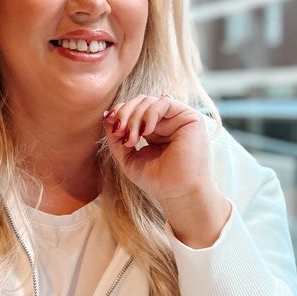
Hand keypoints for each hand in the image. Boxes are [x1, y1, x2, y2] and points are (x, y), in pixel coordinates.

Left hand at [104, 95, 230, 247]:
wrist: (177, 194)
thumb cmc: (156, 180)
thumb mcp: (128, 157)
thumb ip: (116, 137)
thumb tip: (106, 114)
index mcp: (154, 130)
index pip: (134, 109)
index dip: (120, 113)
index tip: (111, 125)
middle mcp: (167, 122)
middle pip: (139, 101)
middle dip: (124, 113)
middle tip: (119, 131)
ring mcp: (178, 119)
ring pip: (149, 101)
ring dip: (135, 117)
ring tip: (132, 139)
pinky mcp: (190, 118)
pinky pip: (164, 102)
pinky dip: (149, 114)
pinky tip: (146, 131)